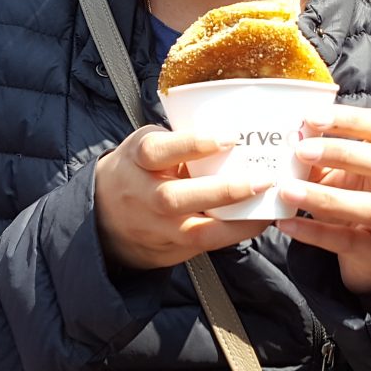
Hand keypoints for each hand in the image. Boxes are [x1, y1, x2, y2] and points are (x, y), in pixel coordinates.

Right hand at [94, 126, 273, 271]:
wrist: (105, 216)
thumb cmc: (140, 169)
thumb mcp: (150, 145)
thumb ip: (181, 140)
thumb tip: (240, 122)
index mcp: (137, 159)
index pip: (157, 151)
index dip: (193, 144)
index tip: (229, 137)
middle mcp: (142, 195)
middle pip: (175, 198)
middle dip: (222, 191)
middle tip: (261, 180)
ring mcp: (155, 227)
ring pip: (193, 232)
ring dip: (235, 221)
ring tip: (266, 205)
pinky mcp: (169, 249)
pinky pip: (205, 246)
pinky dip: (235, 234)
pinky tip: (258, 220)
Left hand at [277, 106, 370, 295]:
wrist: (370, 253)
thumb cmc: (353, 199)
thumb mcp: (337, 172)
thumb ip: (317, 155)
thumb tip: (288, 136)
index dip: (352, 119)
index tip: (312, 117)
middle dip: (345, 153)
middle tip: (302, 151)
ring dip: (326, 197)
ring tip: (287, 191)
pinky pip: (347, 240)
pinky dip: (314, 232)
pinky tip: (287, 223)